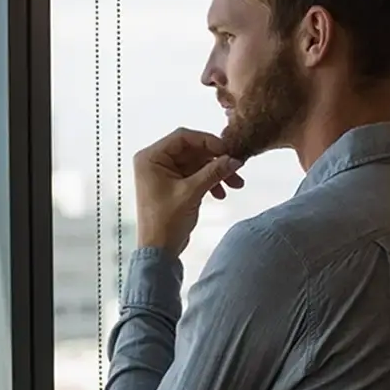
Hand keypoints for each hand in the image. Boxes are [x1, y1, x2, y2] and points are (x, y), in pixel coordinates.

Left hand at [133, 127, 243, 255]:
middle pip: (192, 151)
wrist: (158, 251)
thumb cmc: (165, 222)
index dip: (208, 142)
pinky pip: (195, 176)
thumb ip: (213, 172)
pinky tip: (221, 194)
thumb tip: (235, 159)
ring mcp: (164, 173)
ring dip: (216, 172)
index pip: (183, 137)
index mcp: (151, 157)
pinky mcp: (173, 185)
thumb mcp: (191, 193)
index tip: (228, 151)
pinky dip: (209, 182)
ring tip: (235, 185)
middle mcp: (156, 161)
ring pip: (197, 164)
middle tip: (237, 170)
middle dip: (216, 161)